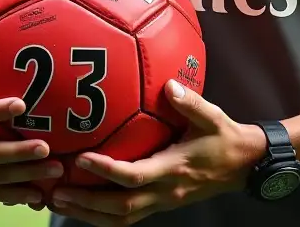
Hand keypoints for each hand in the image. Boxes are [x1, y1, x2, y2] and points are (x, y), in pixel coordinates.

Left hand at [49, 81, 264, 224]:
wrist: (244, 166)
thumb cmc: (224, 137)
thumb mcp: (212, 116)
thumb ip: (191, 102)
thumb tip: (169, 85)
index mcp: (174, 169)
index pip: (136, 176)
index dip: (108, 170)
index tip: (83, 158)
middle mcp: (165, 192)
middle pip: (120, 208)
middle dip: (87, 203)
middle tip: (55, 191)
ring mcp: (162, 203)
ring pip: (121, 219)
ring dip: (88, 214)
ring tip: (58, 202)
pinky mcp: (160, 204)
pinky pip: (127, 216)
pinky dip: (101, 215)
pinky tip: (82, 204)